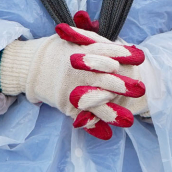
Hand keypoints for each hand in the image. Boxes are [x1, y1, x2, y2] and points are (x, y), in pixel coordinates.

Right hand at [0, 19, 145, 136]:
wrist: (31, 66)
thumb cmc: (59, 50)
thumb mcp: (76, 40)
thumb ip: (98, 43)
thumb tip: (129, 50)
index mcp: (82, 51)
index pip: (106, 52)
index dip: (122, 54)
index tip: (139, 58)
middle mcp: (78, 70)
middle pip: (103, 78)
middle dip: (122, 85)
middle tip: (140, 90)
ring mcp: (71, 88)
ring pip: (94, 101)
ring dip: (112, 111)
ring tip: (128, 119)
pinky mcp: (65, 104)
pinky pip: (81, 115)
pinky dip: (93, 124)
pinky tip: (107, 132)